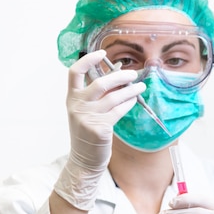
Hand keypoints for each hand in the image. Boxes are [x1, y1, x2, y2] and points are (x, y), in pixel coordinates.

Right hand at [54, 50, 144, 209]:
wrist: (84, 160)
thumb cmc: (89, 132)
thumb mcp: (87, 110)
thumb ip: (99, 93)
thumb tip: (119, 72)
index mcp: (72, 98)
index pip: (74, 72)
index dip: (88, 60)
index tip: (102, 53)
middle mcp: (77, 105)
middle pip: (100, 83)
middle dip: (120, 76)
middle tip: (134, 74)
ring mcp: (87, 117)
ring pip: (114, 97)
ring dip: (130, 90)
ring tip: (141, 87)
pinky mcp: (99, 128)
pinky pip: (118, 111)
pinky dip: (128, 104)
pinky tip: (135, 101)